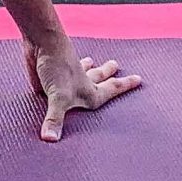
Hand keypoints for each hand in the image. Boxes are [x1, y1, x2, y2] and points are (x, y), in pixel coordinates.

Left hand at [22, 38, 141, 142]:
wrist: (42, 40)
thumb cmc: (58, 67)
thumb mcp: (58, 96)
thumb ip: (55, 119)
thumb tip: (50, 140)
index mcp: (89, 92)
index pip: (112, 89)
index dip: (126, 86)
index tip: (139, 79)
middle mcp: (80, 84)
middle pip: (98, 78)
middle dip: (108, 74)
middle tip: (116, 65)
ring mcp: (66, 79)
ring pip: (82, 72)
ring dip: (89, 68)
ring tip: (92, 61)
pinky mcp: (50, 76)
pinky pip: (59, 78)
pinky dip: (61, 75)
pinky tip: (57, 74)